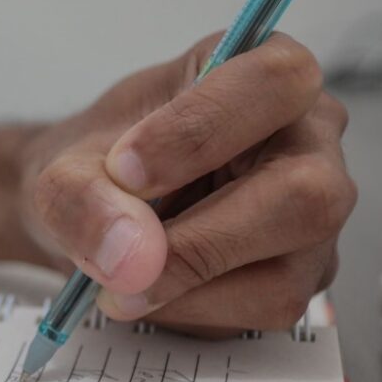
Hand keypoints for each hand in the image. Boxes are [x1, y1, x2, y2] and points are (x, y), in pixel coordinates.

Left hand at [18, 33, 356, 334]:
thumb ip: (83, 197)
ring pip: (286, 270)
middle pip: (305, 192)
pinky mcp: (302, 273)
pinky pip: (265, 306)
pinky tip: (151, 290)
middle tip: (122, 256)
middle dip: (201, 238)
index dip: (199, 129)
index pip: (273, 82)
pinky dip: (191, 309)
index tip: (124, 169)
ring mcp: (316, 214)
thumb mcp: (65, 168)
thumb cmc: (101, 167)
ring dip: (185, 284)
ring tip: (120, 277)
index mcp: (261, 73)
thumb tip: (132, 255)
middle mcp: (308, 138)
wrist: (93, 213)